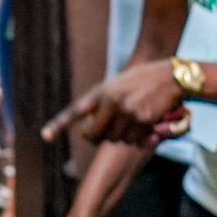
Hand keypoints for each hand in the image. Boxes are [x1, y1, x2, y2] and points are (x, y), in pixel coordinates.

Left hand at [41, 59, 186, 145]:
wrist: (171, 76)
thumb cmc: (141, 79)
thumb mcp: (116, 84)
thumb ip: (101, 103)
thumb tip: (88, 129)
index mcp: (104, 92)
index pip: (77, 110)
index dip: (60, 124)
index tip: (46, 136)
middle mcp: (114, 103)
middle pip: (97, 135)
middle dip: (98, 137)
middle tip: (103, 130)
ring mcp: (130, 113)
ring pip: (116, 140)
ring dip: (120, 136)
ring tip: (130, 120)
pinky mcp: (145, 122)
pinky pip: (133, 140)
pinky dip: (136, 138)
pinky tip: (143, 123)